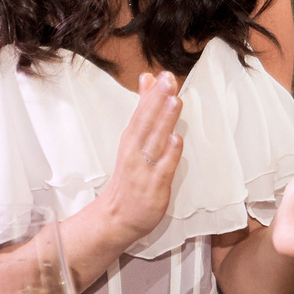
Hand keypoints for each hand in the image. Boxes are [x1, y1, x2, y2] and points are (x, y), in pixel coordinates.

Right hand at [90, 71, 184, 247]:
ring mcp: (143, 170)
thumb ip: (144, 109)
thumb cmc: (130, 177)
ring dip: (164, 122)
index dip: (152, 94)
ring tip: (174, 101)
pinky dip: (169, 154)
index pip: (141, 113)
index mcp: (131, 140)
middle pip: (146, 123)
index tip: (162, 75)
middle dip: (157, 101)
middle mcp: (134, 152)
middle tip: (168, 80)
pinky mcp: (153, 188)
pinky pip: (162, 169)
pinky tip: (176, 139)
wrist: (117, 218)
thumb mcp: (133, 140)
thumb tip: (148, 79)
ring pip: (154, 142)